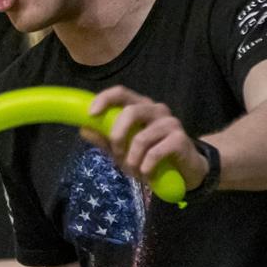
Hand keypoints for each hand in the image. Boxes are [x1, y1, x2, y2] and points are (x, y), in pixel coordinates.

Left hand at [86, 85, 208, 188]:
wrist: (182, 172)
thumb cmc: (149, 157)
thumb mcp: (122, 150)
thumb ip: (105, 139)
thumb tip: (83, 129)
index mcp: (139, 107)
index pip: (121, 93)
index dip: (104, 99)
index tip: (91, 114)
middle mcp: (155, 109)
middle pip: (130, 112)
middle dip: (117, 136)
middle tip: (117, 154)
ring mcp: (170, 122)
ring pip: (141, 138)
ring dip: (132, 160)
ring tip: (135, 170)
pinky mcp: (180, 138)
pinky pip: (154, 153)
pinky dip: (145, 167)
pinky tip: (147, 173)